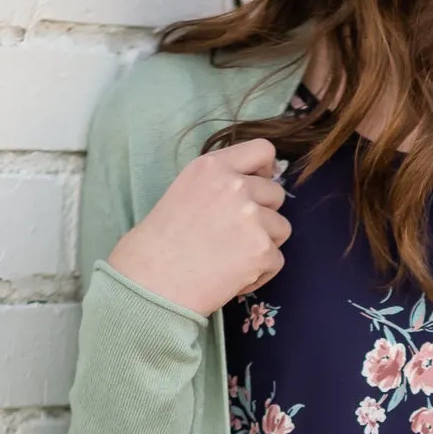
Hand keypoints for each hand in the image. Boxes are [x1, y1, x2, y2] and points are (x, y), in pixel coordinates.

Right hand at [107, 137, 289, 313]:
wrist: (151, 283)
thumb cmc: (160, 244)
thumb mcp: (186, 191)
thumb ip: (220, 184)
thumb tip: (257, 184)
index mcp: (212, 167)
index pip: (262, 150)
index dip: (266, 170)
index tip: (259, 185)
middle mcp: (235, 185)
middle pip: (276, 193)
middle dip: (264, 213)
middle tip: (234, 235)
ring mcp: (251, 217)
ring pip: (281, 228)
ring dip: (263, 244)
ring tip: (230, 258)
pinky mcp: (262, 250)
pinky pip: (276, 260)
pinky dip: (259, 273)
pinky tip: (230, 277)